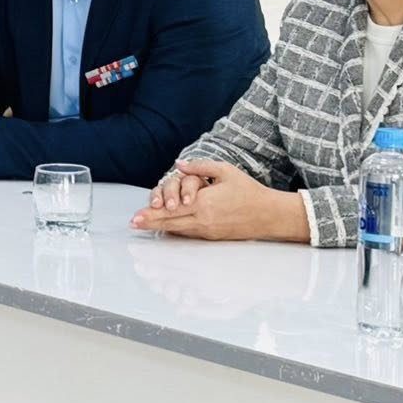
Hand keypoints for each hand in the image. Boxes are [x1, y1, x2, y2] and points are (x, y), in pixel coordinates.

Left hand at [130, 159, 309, 241]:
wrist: (270, 214)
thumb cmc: (249, 191)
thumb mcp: (225, 171)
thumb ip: (199, 167)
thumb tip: (178, 165)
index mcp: (205, 203)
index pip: (172, 209)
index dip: (152, 213)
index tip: (136, 215)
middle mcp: (204, 219)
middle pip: (171, 222)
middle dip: (150, 223)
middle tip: (132, 224)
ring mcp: (208, 230)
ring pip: (178, 230)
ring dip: (159, 228)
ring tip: (142, 227)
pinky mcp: (213, 237)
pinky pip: (189, 234)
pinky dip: (175, 231)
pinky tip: (164, 229)